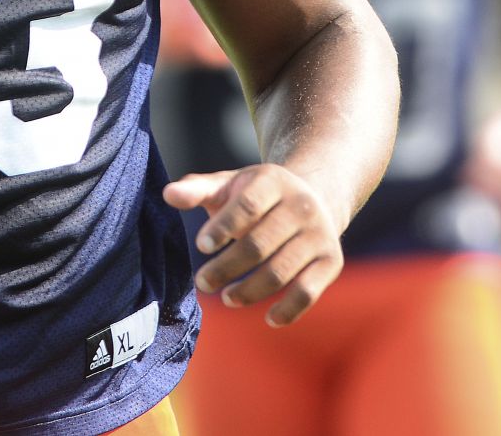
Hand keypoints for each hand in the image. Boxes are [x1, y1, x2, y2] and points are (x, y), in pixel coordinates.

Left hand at [162, 164, 344, 325]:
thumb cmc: (257, 194)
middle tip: (202, 283)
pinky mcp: (331, 261)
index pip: (248, 205)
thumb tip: (168, 195)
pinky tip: (268, 319)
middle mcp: (302, 206)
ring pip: (281, 272)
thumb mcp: (229, 184)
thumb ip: (198, 189)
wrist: (314, 196)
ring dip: (249, 291)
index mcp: (274, 180)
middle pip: (260, 244)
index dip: (223, 227)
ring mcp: (320, 235)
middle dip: (227, 267)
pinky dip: (288, 310)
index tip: (200, 246)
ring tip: (226, 298)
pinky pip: (308, 292)